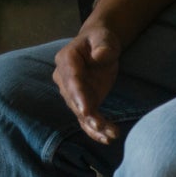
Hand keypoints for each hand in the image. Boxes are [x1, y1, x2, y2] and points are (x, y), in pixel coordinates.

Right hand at [53, 27, 122, 143]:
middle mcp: (65, 79)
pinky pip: (86, 119)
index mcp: (67, 60)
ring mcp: (73, 93)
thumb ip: (103, 46)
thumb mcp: (104, 38)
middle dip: (87, 115)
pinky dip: (96, 130)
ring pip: (80, 113)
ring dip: (94, 126)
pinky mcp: (83, 102)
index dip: (78, 96)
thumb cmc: (101, 39)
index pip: (71, 80)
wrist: (99, 46)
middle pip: (74, 100)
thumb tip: (100, 55)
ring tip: (110, 135)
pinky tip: (108, 138)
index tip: (86, 110)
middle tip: (100, 126)